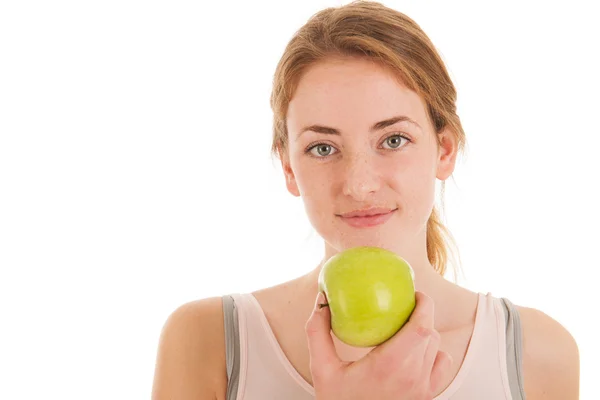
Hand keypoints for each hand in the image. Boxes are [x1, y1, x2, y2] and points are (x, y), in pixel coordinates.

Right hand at [305, 291, 452, 399]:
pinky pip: (441, 366)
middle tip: (406, 303)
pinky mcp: (427, 397)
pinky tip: (416, 351)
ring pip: (436, 347)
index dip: (425, 305)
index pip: (422, 327)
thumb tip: (321, 304)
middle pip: (431, 333)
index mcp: (390, 365)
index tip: (414, 293)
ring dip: (425, 331)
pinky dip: (433, 353)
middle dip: (422, 313)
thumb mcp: (322, 370)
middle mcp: (413, 377)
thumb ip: (318, 334)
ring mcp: (423, 389)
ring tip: (407, 326)